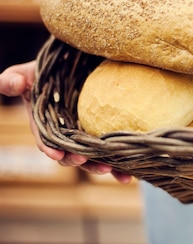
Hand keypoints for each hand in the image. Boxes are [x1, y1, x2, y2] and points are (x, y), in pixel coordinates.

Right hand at [0, 61, 131, 183]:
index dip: (50, 148)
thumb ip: (15, 79)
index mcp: (46, 126)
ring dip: (102, 168)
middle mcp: (67, 136)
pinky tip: (129, 176)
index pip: (46, 140)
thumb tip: (11, 83)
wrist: (77, 67)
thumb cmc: (51, 71)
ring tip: (113, 172)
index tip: (57, 154)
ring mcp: (86, 137)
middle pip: (71, 154)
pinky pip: (112, 152)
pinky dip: (120, 166)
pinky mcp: (105, 135)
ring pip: (93, 158)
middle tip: (90, 163)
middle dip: (80, 162)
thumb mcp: (30, 73)